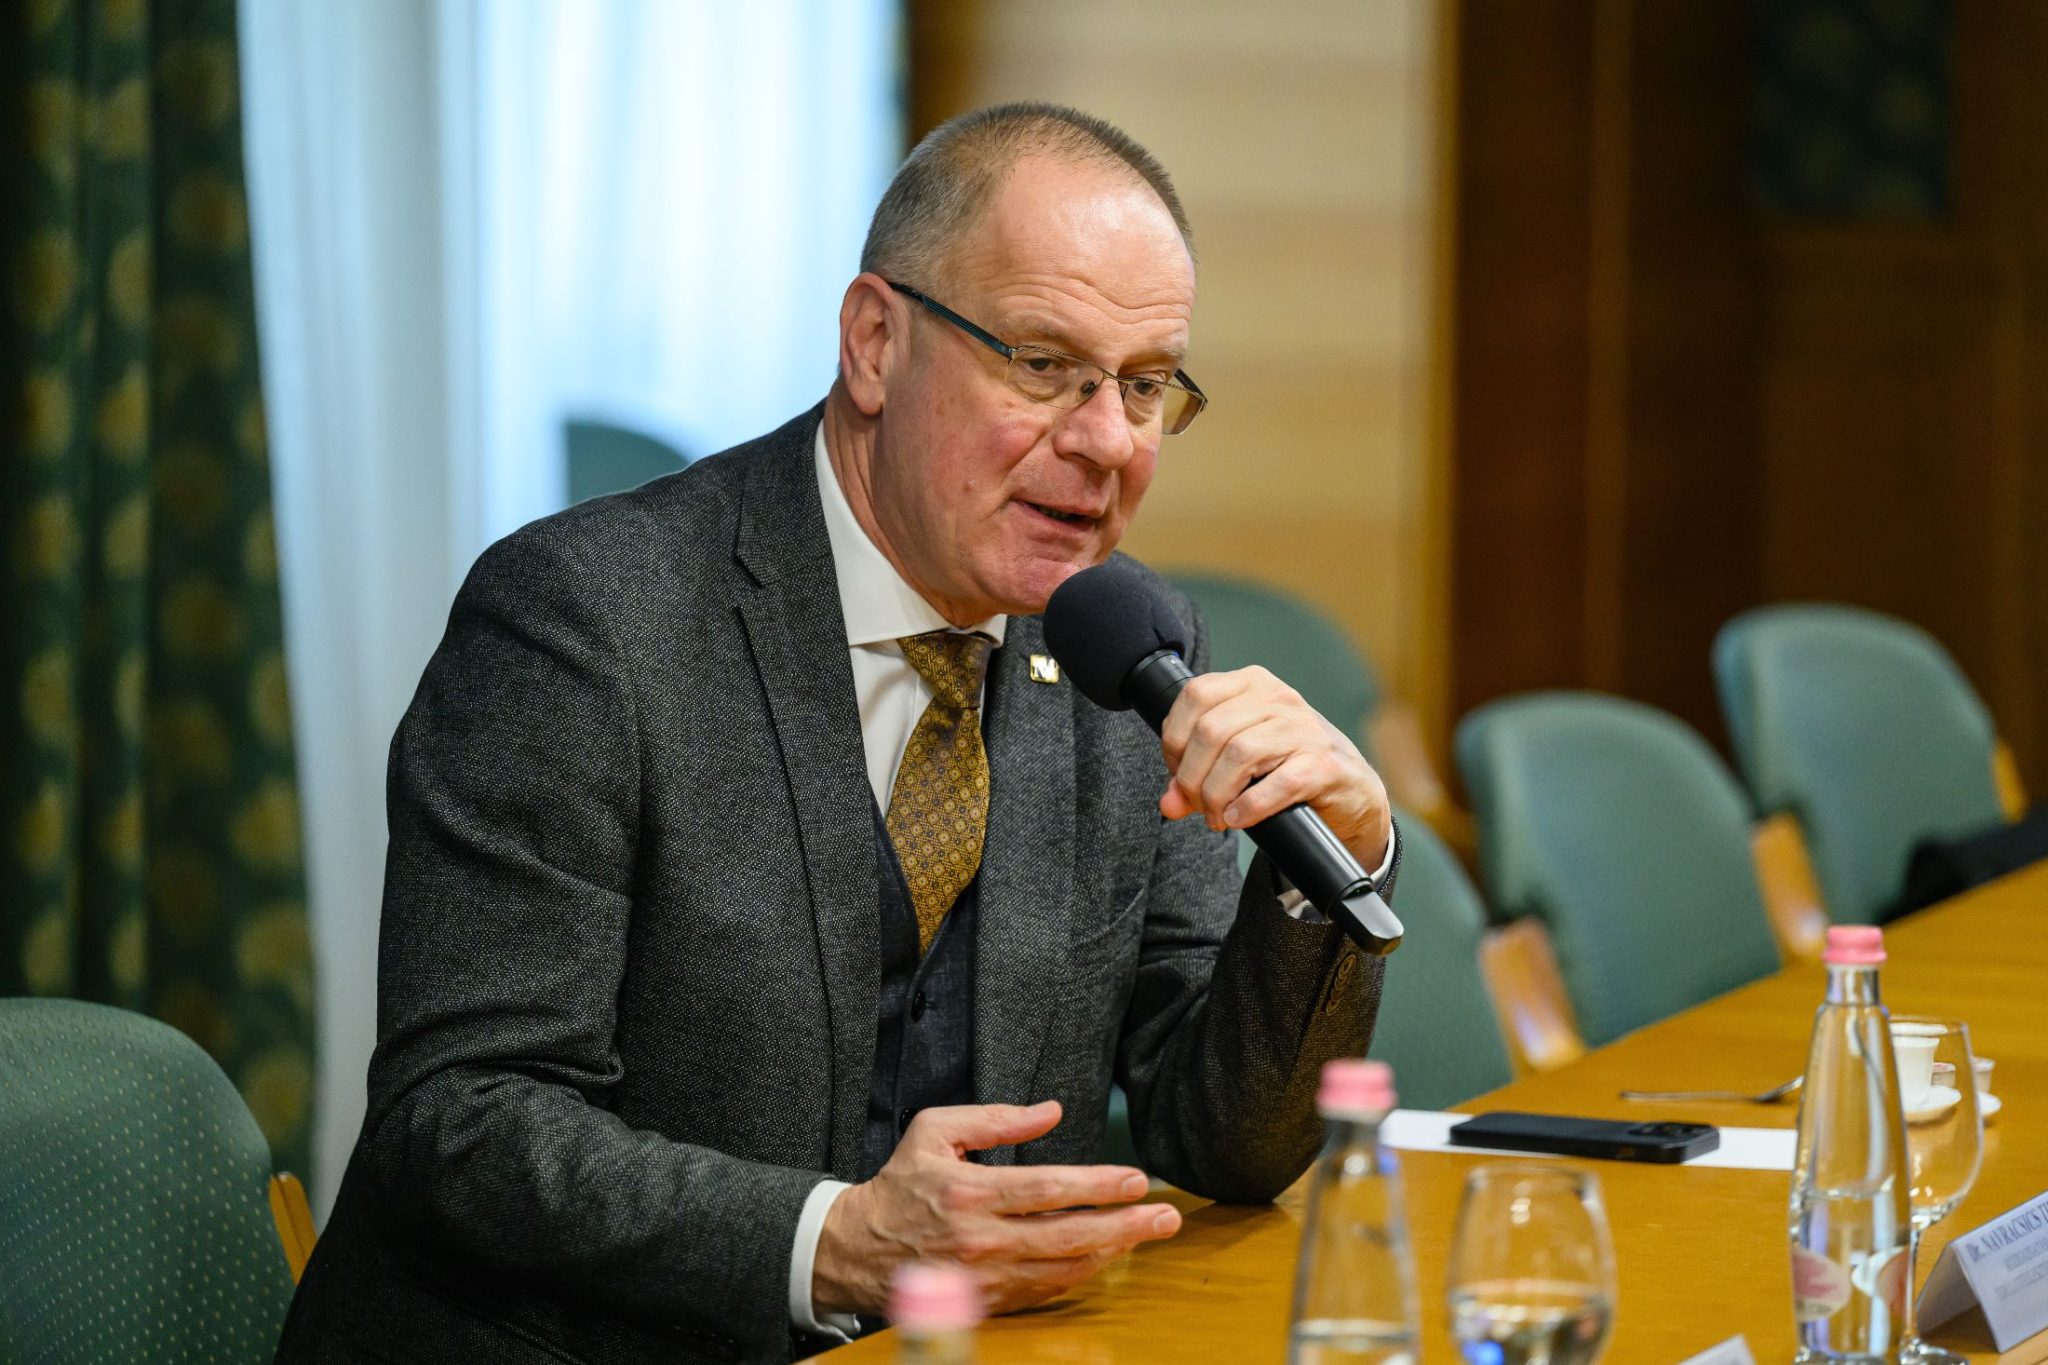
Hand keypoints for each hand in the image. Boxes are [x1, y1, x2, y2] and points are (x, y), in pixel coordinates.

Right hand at [812, 1100, 1181, 1317]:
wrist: (857, 1250)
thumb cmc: (900, 1184)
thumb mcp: (935, 1131)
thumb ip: (995, 1119)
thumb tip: (1050, 1111)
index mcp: (968, 1192)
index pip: (1048, 1189)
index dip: (1098, 1186)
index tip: (1136, 1179)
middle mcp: (980, 1239)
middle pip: (1067, 1236)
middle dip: (1124, 1226)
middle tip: (1165, 1217)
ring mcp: (984, 1277)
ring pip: (1062, 1270)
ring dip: (1112, 1253)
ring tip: (1148, 1234)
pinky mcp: (986, 1301)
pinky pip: (1044, 1290)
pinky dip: (1081, 1274)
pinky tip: (1107, 1257)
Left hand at [1157, 666, 1391, 868]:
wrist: (1350, 790)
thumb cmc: (1288, 766)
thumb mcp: (1237, 761)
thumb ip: (1198, 776)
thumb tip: (1168, 803)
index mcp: (1253, 684)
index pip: (1195, 696)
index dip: (1175, 739)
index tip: (1177, 771)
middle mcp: (1279, 698)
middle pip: (1211, 730)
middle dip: (1192, 776)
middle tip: (1195, 804)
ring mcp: (1305, 730)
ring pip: (1239, 754)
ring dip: (1216, 794)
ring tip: (1216, 816)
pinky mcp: (1324, 765)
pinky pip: (1278, 783)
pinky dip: (1249, 806)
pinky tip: (1238, 817)